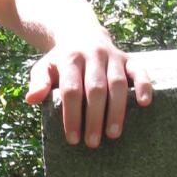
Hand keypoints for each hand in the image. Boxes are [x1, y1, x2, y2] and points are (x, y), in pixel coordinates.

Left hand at [24, 31, 152, 148]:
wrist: (81, 33)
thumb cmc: (61, 60)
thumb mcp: (44, 67)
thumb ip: (38, 82)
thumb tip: (31, 100)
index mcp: (71, 59)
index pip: (71, 90)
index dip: (72, 115)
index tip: (72, 139)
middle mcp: (93, 55)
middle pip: (95, 89)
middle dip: (94, 118)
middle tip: (92, 143)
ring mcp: (113, 56)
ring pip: (117, 83)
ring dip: (116, 110)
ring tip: (113, 134)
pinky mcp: (129, 58)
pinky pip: (140, 70)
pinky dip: (144, 85)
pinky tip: (144, 103)